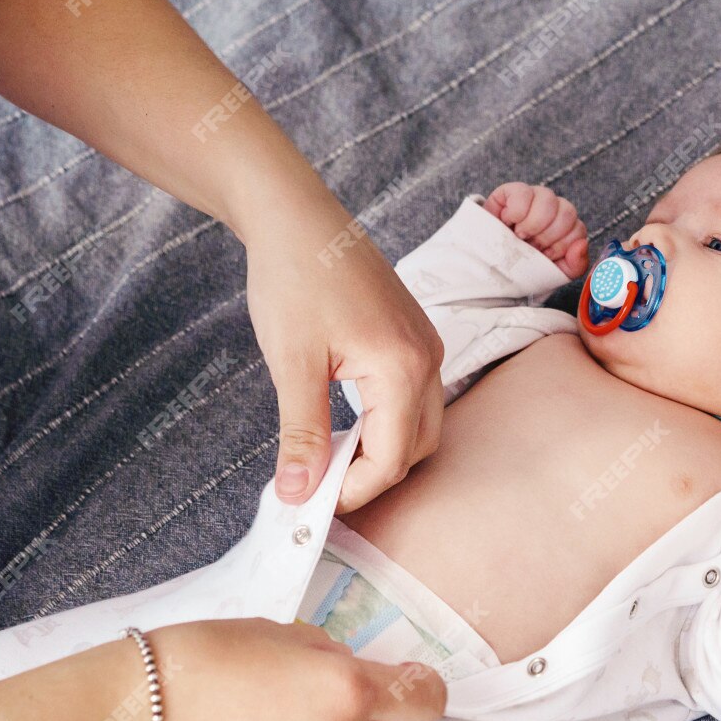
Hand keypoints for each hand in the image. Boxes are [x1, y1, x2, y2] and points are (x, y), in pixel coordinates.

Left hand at [244, 197, 444, 511]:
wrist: (297, 216)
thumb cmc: (294, 276)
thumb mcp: (293, 362)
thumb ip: (303, 434)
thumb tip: (299, 492)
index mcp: (402, 366)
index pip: (392, 458)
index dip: (353, 492)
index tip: (311, 504)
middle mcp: (427, 358)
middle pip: (416, 449)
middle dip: (372, 477)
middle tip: (318, 488)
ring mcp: (425, 345)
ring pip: (419, 426)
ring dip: (381, 452)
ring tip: (327, 459)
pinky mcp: (413, 337)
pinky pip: (413, 398)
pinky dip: (385, 423)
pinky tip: (343, 424)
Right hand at [483, 182, 589, 279]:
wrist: (488, 267)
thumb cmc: (522, 268)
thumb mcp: (552, 273)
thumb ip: (575, 264)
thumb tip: (581, 244)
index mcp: (565, 226)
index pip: (578, 229)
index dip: (561, 247)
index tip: (544, 257)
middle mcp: (553, 208)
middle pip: (567, 213)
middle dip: (547, 237)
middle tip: (530, 247)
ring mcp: (533, 196)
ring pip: (548, 199)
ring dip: (533, 225)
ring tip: (519, 237)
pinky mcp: (511, 191)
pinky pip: (523, 193)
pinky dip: (516, 212)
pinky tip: (508, 223)